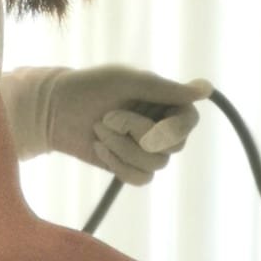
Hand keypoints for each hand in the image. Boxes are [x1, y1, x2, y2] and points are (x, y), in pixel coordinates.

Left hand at [11, 65, 209, 183]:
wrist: (53, 109)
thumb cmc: (90, 87)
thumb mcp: (129, 81)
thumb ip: (166, 89)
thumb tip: (207, 89)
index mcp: (166, 102)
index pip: (189, 122)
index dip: (173, 128)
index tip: (151, 127)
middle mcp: (161, 126)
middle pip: (173, 147)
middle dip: (136, 134)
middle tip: (107, 117)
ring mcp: (146, 149)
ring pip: (155, 165)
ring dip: (122, 149)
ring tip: (99, 130)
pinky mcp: (130, 167)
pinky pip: (141, 179)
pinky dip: (119, 165)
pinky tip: (100, 149)